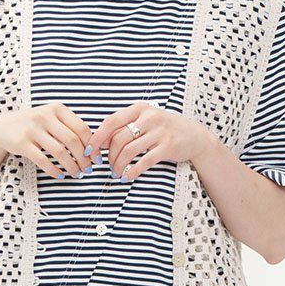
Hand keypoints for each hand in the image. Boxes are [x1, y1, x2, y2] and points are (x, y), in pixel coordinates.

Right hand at [0, 101, 96, 178]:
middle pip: (73, 141)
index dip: (92, 146)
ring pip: (60, 152)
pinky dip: (55, 171)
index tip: (96, 158)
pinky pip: (43, 161)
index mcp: (57, 109)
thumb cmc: (36, 124)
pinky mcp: (22, 143)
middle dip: (84, 158)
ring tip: (77, 174)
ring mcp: (32, 129)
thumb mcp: (52, 118)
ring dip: (72, 166)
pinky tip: (61, 175)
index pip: (81, 128)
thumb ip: (70, 128)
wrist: (3, 126)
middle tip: (88, 170)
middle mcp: (45, 116)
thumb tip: (92, 150)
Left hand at [85, 100, 212, 181]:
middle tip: (108, 166)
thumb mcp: (145, 120)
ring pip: (129, 151)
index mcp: (139, 108)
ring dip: (118, 165)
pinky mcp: (168, 147)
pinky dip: (132, 171)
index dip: (97, 137)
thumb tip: (100, 142)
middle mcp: (149, 117)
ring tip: (117, 173)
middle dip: (109, 156)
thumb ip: (125, 127)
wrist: (194, 136)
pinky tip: (127, 177)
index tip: (90, 150)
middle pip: (119, 139)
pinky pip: (144, 162)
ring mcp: (160, 132)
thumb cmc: (164, 128)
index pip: (111, 121)